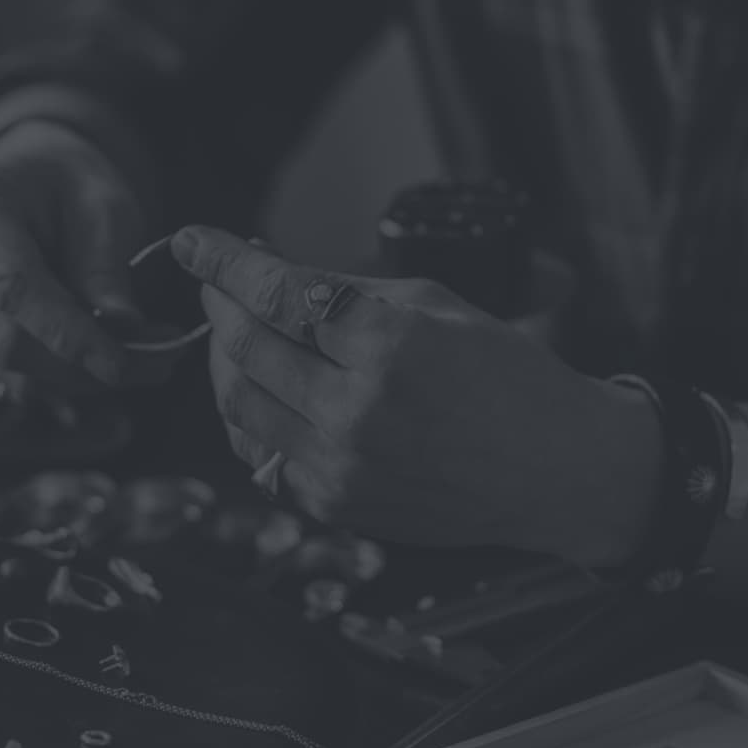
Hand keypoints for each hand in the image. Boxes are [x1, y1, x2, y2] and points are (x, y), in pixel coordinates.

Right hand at [0, 120, 145, 391]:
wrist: (26, 183)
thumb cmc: (66, 186)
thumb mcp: (101, 206)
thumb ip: (106, 267)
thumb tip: (124, 329)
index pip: (12, 287)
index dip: (68, 334)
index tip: (122, 364)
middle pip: (3, 338)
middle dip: (80, 364)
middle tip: (153, 364)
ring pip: (1, 367)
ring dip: (71, 376)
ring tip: (129, 353)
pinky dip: (47, 376)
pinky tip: (82, 352)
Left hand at [172, 225, 659, 567]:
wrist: (554, 471)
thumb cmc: (506, 377)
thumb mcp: (436, 304)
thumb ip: (347, 291)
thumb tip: (271, 273)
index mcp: (388, 345)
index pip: (278, 294)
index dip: (224, 262)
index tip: (192, 242)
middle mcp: (357, 409)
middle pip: (246, 347)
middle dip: (220, 306)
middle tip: (217, 285)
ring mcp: (342, 465)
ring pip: (239, 405)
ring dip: (224, 362)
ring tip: (236, 334)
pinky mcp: (336, 506)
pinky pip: (262, 456)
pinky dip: (251, 417)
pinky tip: (262, 391)